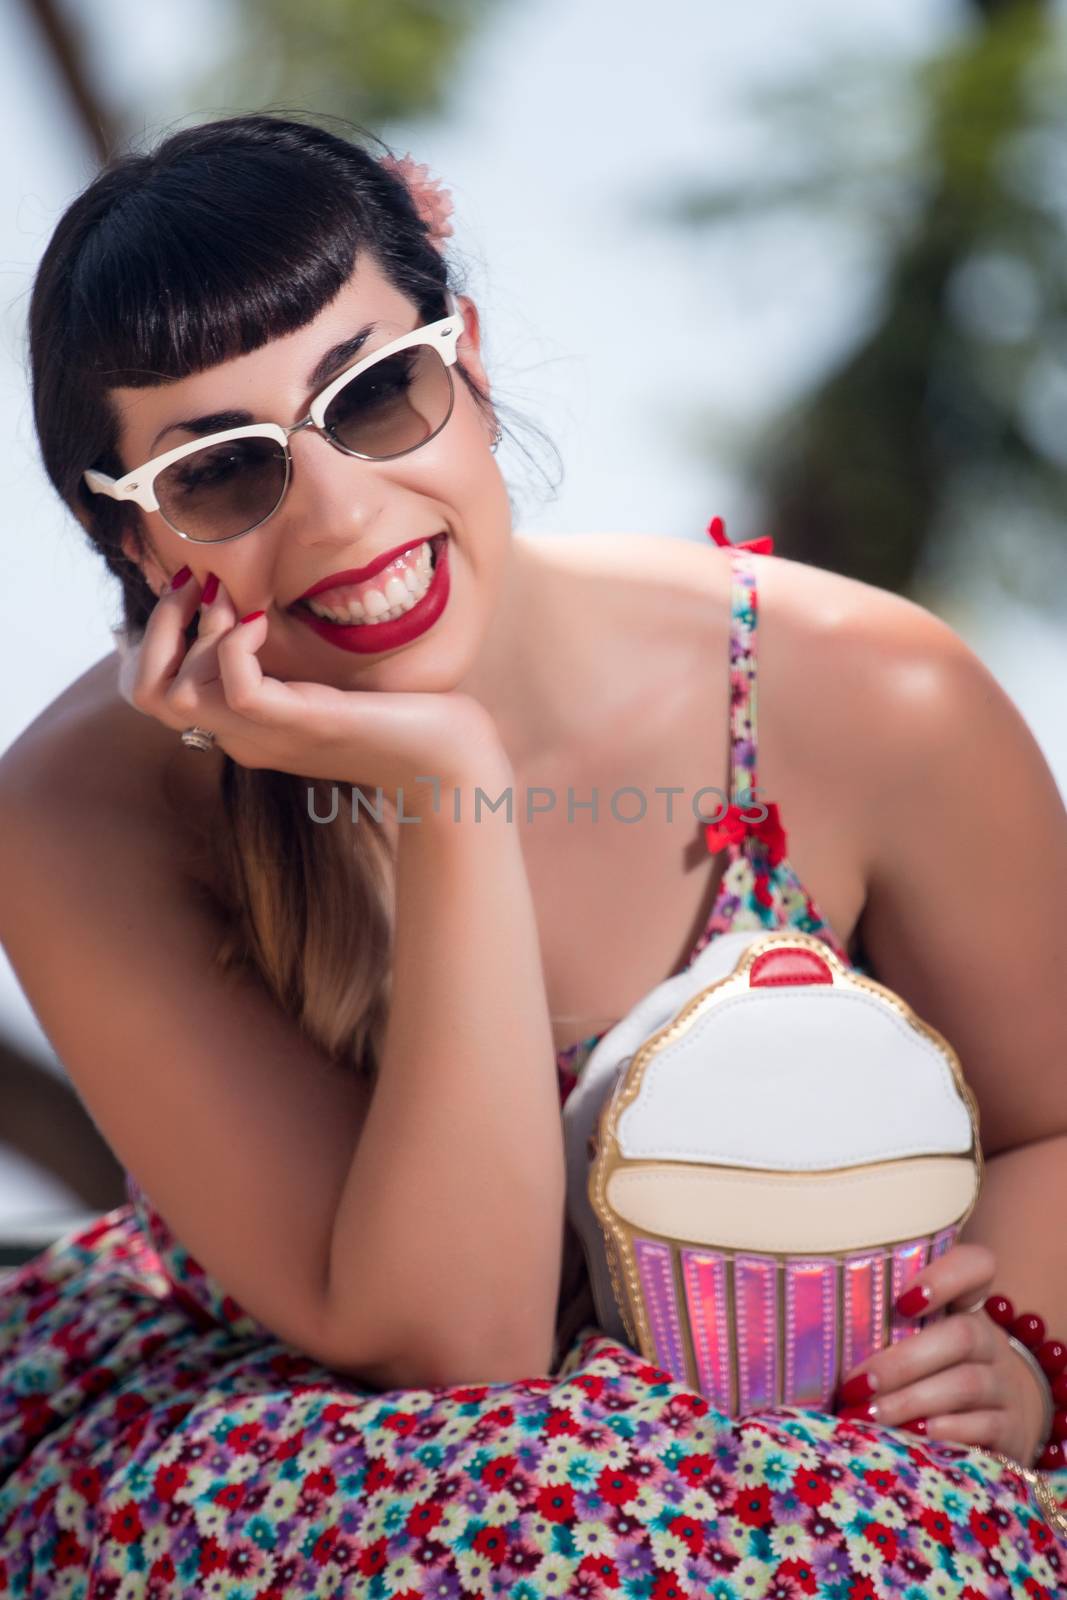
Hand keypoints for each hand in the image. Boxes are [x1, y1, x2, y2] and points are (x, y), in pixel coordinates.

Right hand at [119, 570, 507, 804]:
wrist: (450, 766)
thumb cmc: (399, 719)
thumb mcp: (326, 683)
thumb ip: (286, 661)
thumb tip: (255, 606)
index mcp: (244, 729)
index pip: (153, 693)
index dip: (155, 638)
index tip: (194, 591)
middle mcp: (245, 738)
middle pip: (147, 695)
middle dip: (160, 627)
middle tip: (202, 588)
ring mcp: (271, 735)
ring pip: (176, 695)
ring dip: (196, 633)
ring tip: (235, 604)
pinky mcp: (307, 723)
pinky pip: (240, 688)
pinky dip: (238, 646)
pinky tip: (264, 623)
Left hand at [833, 1243, 1048, 1466]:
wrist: (995, 1422)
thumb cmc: (928, 1370)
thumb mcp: (911, 1340)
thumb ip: (876, 1327)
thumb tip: (804, 1336)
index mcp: (964, 1304)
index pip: (975, 1266)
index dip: (946, 1276)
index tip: (903, 1300)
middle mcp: (990, 1339)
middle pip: (962, 1335)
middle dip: (902, 1362)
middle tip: (856, 1384)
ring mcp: (1003, 1384)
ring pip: (966, 1383)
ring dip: (911, 1400)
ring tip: (868, 1415)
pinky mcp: (1009, 1429)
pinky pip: (982, 1427)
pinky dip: (942, 1433)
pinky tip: (909, 1438)